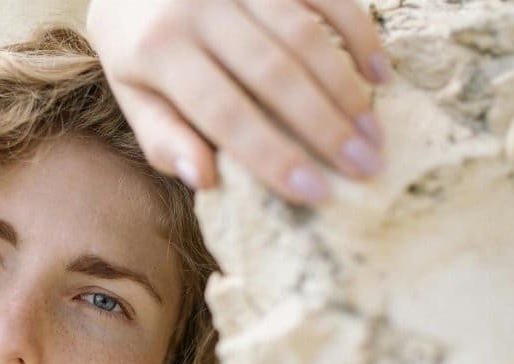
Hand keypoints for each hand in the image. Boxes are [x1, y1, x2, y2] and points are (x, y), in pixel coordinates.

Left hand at [87, 0, 390, 203]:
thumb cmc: (140, 44)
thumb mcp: (133, 93)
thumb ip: (163, 138)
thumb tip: (205, 181)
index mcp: (158, 50)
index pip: (224, 113)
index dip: (272, 155)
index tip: (316, 194)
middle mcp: (199, 7)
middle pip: (274, 75)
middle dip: (325, 127)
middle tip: (366, 169)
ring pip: (304, 35)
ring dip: (346, 88)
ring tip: (374, 137)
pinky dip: (358, 33)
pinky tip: (381, 75)